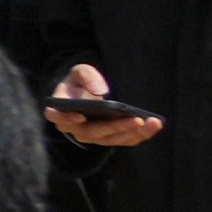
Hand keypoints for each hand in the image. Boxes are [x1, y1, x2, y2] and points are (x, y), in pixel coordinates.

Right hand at [46, 63, 161, 147]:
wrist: (85, 92)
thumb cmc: (79, 82)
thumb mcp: (79, 71)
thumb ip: (87, 76)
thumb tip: (101, 91)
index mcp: (60, 111)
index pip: (58, 117)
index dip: (67, 118)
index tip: (80, 117)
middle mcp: (74, 127)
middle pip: (92, 132)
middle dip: (116, 127)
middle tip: (137, 120)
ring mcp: (91, 136)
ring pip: (110, 139)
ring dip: (133, 133)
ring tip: (153, 123)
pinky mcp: (107, 138)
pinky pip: (123, 140)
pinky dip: (139, 135)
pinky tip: (154, 126)